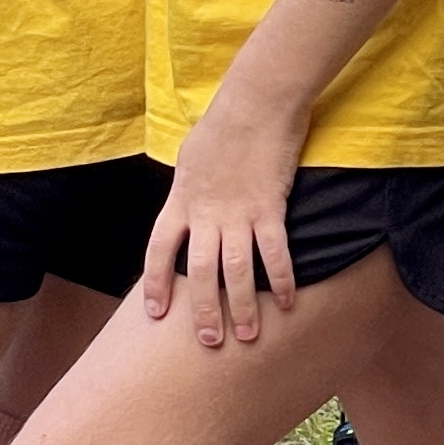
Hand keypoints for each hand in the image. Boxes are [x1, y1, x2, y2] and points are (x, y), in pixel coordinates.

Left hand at [143, 94, 311, 347]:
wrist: (255, 103)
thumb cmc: (224, 124)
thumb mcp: (191, 157)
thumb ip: (189, 188)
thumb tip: (190, 202)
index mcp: (180, 201)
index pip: (159, 252)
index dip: (157, 284)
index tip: (156, 313)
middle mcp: (205, 214)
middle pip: (200, 272)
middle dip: (204, 310)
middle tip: (210, 341)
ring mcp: (238, 214)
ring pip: (236, 271)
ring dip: (242, 306)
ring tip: (249, 335)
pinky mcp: (270, 208)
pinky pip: (275, 252)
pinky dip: (282, 279)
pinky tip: (287, 301)